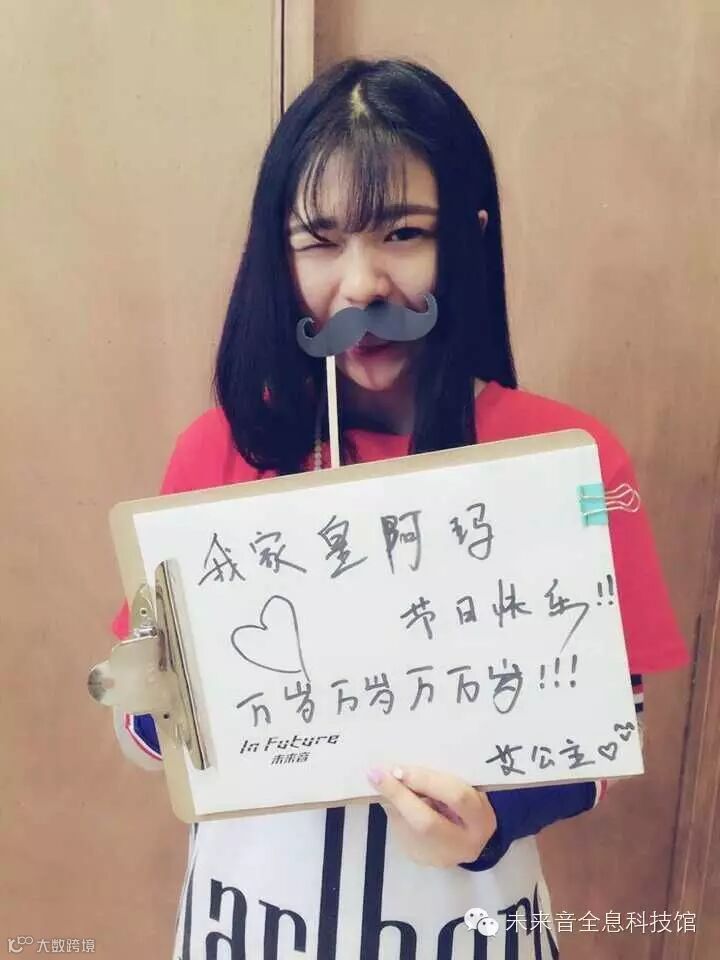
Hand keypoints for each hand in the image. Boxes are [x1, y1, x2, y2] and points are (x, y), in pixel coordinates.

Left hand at [367, 765, 496, 867]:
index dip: (426, 781)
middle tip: (376, 774)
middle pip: (426, 822)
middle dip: (399, 796)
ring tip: (380, 780)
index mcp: (481, 819)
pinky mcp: (421, 859)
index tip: (399, 768)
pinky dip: (393, 810)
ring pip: (407, 828)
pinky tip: (391, 798)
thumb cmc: (466, 801)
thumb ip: (442, 780)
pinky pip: (401, 831)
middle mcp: (464, 845)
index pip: (456, 797)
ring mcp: (440, 857)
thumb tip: (404, 767)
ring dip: (391, 801)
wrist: (468, 837)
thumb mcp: (465, 787)